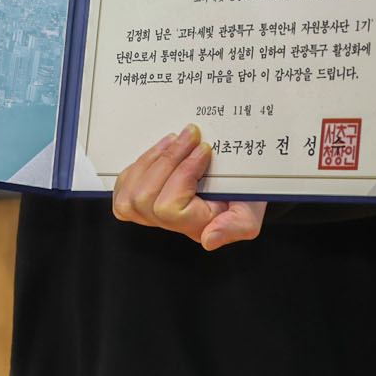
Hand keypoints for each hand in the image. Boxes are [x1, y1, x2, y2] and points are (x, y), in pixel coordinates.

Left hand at [112, 124, 266, 249]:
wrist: (240, 182)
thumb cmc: (245, 195)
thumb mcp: (251, 210)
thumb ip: (236, 226)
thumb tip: (209, 239)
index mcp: (194, 226)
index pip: (168, 208)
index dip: (183, 173)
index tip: (204, 149)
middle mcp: (170, 224)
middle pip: (144, 199)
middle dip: (167, 160)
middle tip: (190, 136)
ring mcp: (152, 214)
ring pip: (130, 195)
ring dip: (151, 159)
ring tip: (175, 139)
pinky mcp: (141, 199)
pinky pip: (124, 188)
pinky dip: (138, 165)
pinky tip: (160, 150)